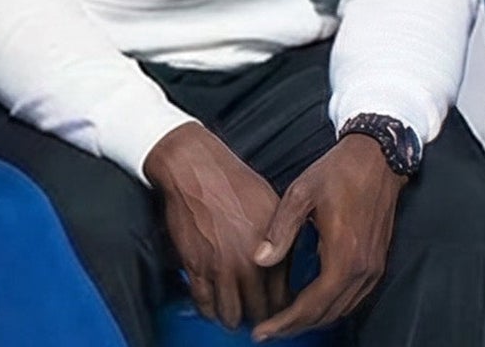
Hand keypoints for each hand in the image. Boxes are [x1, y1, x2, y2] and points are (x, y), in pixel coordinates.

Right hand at [145, 122, 285, 328]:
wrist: (195, 168)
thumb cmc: (233, 180)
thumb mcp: (274, 206)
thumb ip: (284, 239)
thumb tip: (289, 261)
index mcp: (274, 248)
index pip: (285, 297)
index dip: (282, 309)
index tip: (278, 310)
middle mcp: (249, 262)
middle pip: (261, 311)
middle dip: (260, 317)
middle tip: (257, 315)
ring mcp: (221, 267)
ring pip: (232, 314)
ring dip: (234, 318)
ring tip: (235, 315)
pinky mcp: (196, 267)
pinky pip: (204, 303)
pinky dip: (208, 310)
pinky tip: (212, 306)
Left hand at [250, 136, 405, 339]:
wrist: (377, 158)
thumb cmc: (338, 172)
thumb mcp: (301, 193)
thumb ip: (280, 230)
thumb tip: (259, 261)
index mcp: (343, 254)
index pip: (312, 305)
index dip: (285, 322)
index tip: (261, 332)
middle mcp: (363, 268)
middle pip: (326, 314)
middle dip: (295, 327)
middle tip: (267, 331)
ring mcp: (373, 267)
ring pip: (341, 310)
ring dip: (312, 320)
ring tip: (283, 322)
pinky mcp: (377, 263)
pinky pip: (353, 298)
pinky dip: (329, 308)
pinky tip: (310, 304)